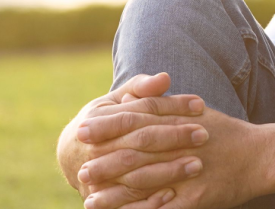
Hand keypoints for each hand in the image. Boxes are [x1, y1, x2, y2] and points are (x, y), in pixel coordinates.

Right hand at [57, 73, 205, 202]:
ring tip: (197, 165)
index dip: (171, 107)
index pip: (140, 111)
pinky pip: (128, 203)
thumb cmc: (105, 121)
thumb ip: (140, 88)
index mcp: (98, 119)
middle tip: (203, 134)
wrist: (72, 158)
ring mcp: (97, 176)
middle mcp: (95, 149)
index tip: (200, 105)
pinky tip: (174, 194)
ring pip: (136, 175)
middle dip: (174, 138)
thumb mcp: (115, 99)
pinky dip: (150, 200)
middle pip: (140, 142)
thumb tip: (164, 78)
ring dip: (168, 171)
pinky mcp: (101, 199)